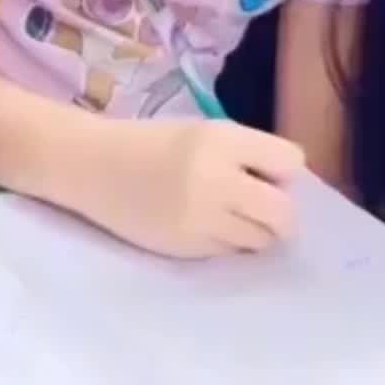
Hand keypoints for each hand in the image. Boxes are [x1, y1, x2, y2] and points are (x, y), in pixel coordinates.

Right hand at [88, 117, 302, 258]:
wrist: (93, 166)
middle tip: (259, 205)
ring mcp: (201, 219)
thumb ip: (247, 154)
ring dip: (256, 231)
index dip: (280, 169)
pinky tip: (205, 226)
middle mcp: (216, 179)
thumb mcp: (204, 133)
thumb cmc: (154, 144)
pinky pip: (231, 252)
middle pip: (283, 211)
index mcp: (222, 140)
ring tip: (231, 217)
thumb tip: (288, 189)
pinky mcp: (187, 248)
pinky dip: (228, 242)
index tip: (263, 170)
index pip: (291, 162)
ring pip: (262, 240)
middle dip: (279, 211)